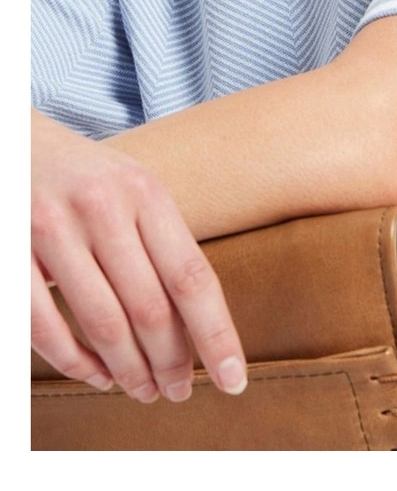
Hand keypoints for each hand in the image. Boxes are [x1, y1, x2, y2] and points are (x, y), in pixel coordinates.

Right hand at [31, 108, 247, 402]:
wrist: (21, 145)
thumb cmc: (91, 179)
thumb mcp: (137, 190)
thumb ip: (164, 245)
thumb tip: (197, 326)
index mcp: (145, 192)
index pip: (192, 277)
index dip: (216, 336)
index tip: (234, 379)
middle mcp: (103, 208)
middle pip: (151, 309)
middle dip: (170, 363)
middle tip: (178, 391)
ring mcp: (52, 229)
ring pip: (103, 324)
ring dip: (128, 371)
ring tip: (142, 390)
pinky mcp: (10, 250)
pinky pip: (45, 326)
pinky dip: (75, 361)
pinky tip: (96, 373)